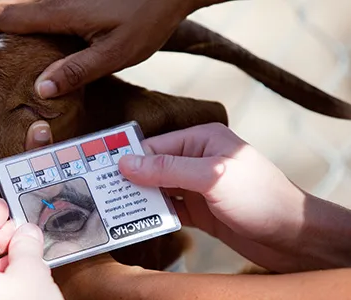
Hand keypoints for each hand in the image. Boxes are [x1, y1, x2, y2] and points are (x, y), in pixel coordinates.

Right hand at [0, 0, 205, 98]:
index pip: (5, 19)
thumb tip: (41, 89)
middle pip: (1, 6)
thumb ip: (78, 69)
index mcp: (60, 13)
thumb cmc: (146, 18)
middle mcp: (54, 0)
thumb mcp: (116, 51)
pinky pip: (28, 4)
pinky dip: (8, 13)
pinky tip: (6, 24)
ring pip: (13, 2)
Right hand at [118, 122, 350, 272]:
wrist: (292, 236)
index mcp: (202, 139)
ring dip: (139, 198)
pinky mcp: (199, 210)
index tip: (101, 171)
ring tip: (112, 207)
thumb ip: (167, 168)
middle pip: (153, 166)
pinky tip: (137, 221)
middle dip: (130, 178)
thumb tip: (127, 163)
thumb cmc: (260, 197)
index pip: (155, 145)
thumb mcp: (212, 177)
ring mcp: (197, 186)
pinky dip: (153, 214)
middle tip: (101, 190)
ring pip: (158, 188)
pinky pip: (168, 208)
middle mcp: (197, 158)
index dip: (129, 158)